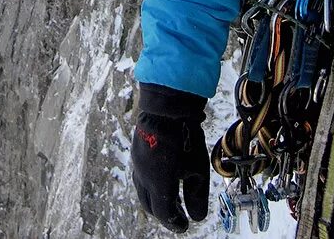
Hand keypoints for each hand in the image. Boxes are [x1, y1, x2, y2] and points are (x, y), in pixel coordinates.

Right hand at [131, 84, 208, 232]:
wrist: (166, 107)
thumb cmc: (185, 136)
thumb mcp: (197, 168)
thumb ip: (196, 195)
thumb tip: (197, 216)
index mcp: (158, 184)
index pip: (164, 213)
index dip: (175, 223)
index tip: (185, 226)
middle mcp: (143, 176)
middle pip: (150, 206)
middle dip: (164, 214)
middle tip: (178, 215)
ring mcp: (137, 164)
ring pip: (142, 191)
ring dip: (155, 199)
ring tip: (171, 198)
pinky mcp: (136, 153)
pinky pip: (140, 176)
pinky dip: (150, 185)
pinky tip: (162, 178)